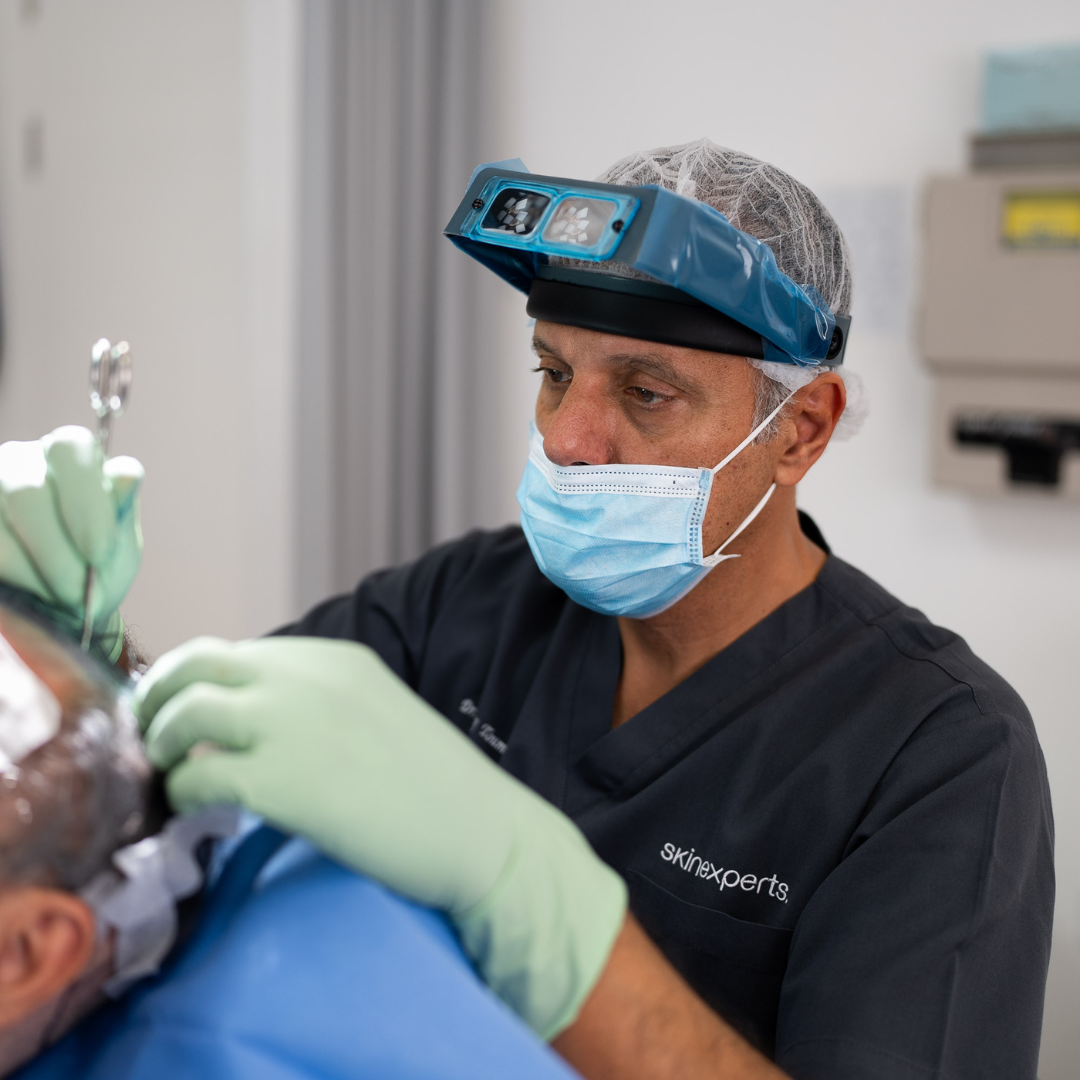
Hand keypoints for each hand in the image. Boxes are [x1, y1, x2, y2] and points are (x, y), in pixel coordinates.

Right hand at [0, 427, 142, 655]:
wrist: (64, 605)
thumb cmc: (97, 566)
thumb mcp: (120, 545)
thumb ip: (120, 512)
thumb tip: (127, 474)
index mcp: (72, 454)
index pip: (70, 445)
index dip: (86, 500)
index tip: (100, 554)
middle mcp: (24, 459)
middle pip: (27, 492)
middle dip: (55, 550)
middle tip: (78, 590)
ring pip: (0, 521)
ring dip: (35, 568)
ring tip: (61, 594)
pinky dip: (17, 575)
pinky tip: (35, 589)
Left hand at [136, 635, 626, 1038]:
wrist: (479, 830)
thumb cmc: (438, 784)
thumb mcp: (377, 711)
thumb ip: (318, 703)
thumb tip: (249, 723)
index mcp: (336, 658)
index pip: (237, 651)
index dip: (196, 679)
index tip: (181, 708)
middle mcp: (305, 679)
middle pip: (196, 664)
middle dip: (159, 694)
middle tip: (151, 731)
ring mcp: (290, 727)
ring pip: (185, 714)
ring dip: (161, 741)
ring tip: (169, 771)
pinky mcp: (279, 783)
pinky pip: (196, 778)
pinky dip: (183, 792)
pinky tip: (199, 807)